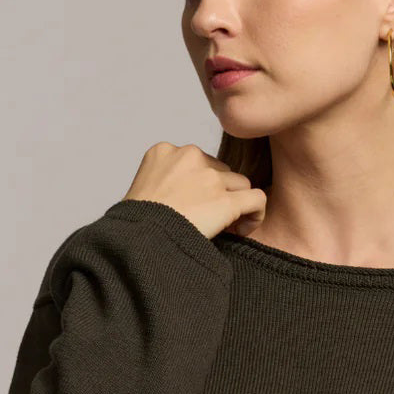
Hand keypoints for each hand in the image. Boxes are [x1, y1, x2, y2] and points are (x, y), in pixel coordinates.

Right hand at [122, 142, 266, 239]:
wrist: (136, 241)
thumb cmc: (135, 226)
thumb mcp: (143, 190)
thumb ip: (168, 182)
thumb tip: (189, 196)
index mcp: (164, 151)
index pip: (197, 162)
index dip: (201, 186)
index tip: (194, 208)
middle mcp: (188, 156)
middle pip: (220, 171)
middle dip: (219, 193)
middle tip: (208, 219)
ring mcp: (208, 177)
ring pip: (240, 184)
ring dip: (235, 204)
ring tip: (226, 226)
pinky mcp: (225, 201)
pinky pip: (257, 199)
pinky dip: (255, 214)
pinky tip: (242, 229)